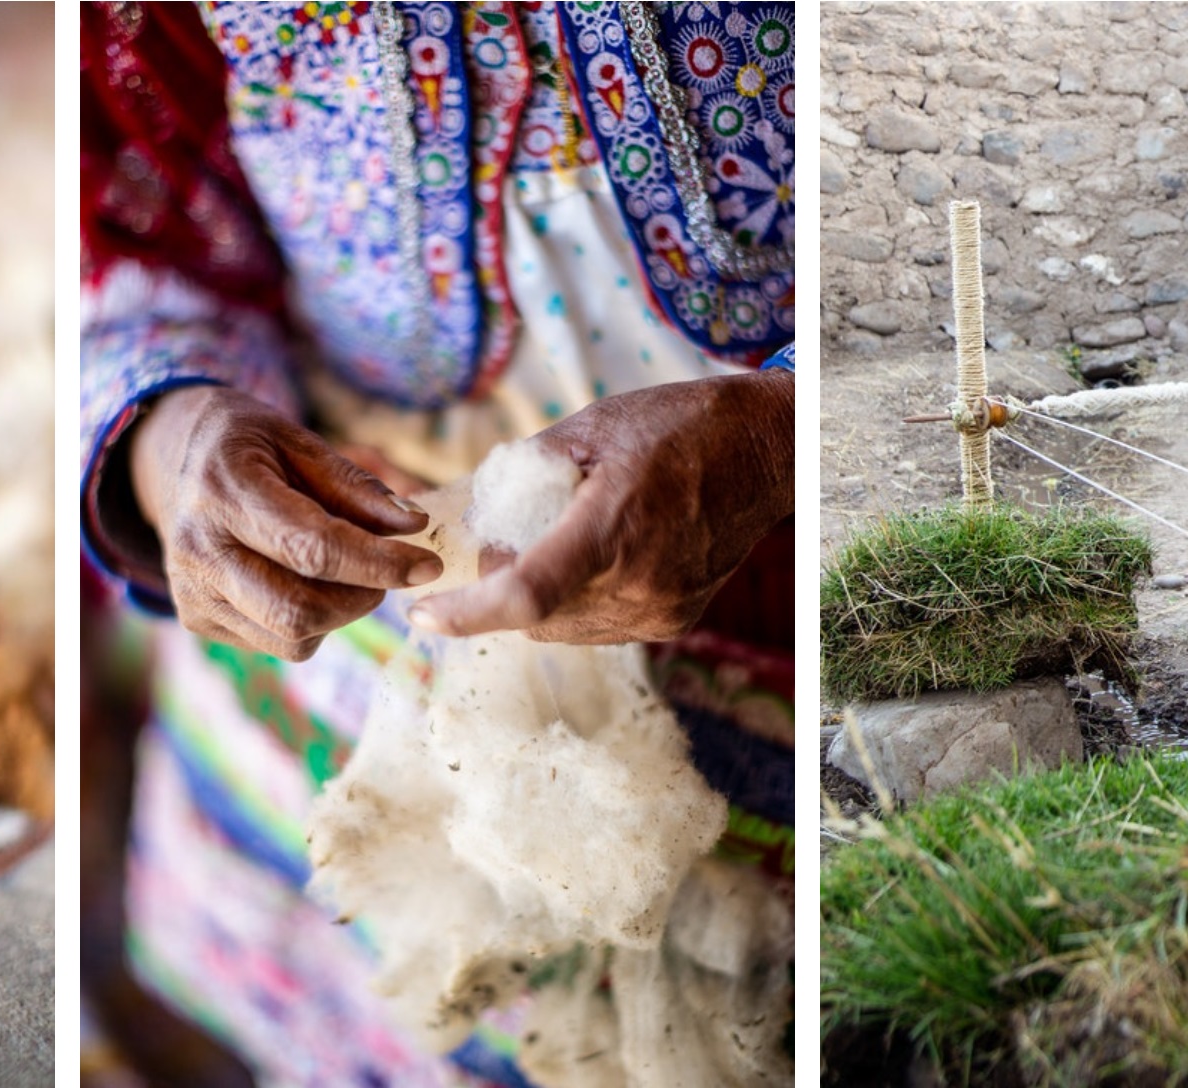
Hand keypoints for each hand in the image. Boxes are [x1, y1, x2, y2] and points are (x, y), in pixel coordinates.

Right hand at [128, 385, 441, 659]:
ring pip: (292, 636)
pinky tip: (308, 583)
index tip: (427, 565)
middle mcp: (199, 549)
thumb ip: (355, 485)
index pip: (311, 548)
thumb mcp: (298, 440)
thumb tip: (414, 526)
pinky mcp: (197, 619)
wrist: (175, 460)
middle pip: (299, 608)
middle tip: (388, 569)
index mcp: (223, 491)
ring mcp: (192, 592)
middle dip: (363, 596)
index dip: (378, 563)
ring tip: (348, 573)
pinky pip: (277, 644)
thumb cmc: (248, 445)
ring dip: (342, 613)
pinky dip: (313, 623)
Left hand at [410, 368, 792, 643]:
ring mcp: (658, 609)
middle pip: (534, 618)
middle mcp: (638, 583)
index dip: (466, 615)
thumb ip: (528, 469)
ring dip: (541, 599)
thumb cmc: (678, 426)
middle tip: (508, 536)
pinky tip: (597, 556)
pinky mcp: (673, 621)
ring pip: (563, 630)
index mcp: (612, 528)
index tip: (422, 615)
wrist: (765, 451)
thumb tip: (477, 505)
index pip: (526, 595)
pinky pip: (599, 628)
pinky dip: (579, 602)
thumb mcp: (592, 427)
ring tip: (560, 538)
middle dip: (503, 587)